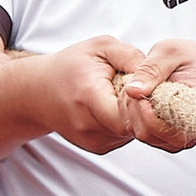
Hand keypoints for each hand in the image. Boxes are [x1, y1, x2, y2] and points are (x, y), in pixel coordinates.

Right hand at [34, 35, 151, 154]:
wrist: (39, 92)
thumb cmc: (72, 65)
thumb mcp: (101, 47)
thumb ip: (130, 57)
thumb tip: (156, 74)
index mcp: (88, 97)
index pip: (128, 114)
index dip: (145, 102)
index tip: (150, 86)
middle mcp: (88, 126)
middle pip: (132, 126)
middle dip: (144, 109)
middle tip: (144, 90)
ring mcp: (92, 141)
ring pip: (131, 133)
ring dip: (136, 117)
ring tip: (126, 96)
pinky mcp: (97, 148)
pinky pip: (124, 137)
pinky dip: (128, 123)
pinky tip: (118, 107)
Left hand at [118, 33, 195, 151]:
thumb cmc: (193, 58)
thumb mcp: (171, 52)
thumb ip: (151, 69)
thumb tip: (132, 91)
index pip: (167, 128)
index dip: (147, 111)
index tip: (143, 86)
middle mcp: (189, 133)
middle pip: (147, 132)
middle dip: (134, 106)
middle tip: (137, 79)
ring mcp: (176, 138)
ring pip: (141, 133)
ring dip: (131, 109)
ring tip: (141, 85)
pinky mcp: (165, 137)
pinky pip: (139, 131)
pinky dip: (132, 113)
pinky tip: (140, 94)